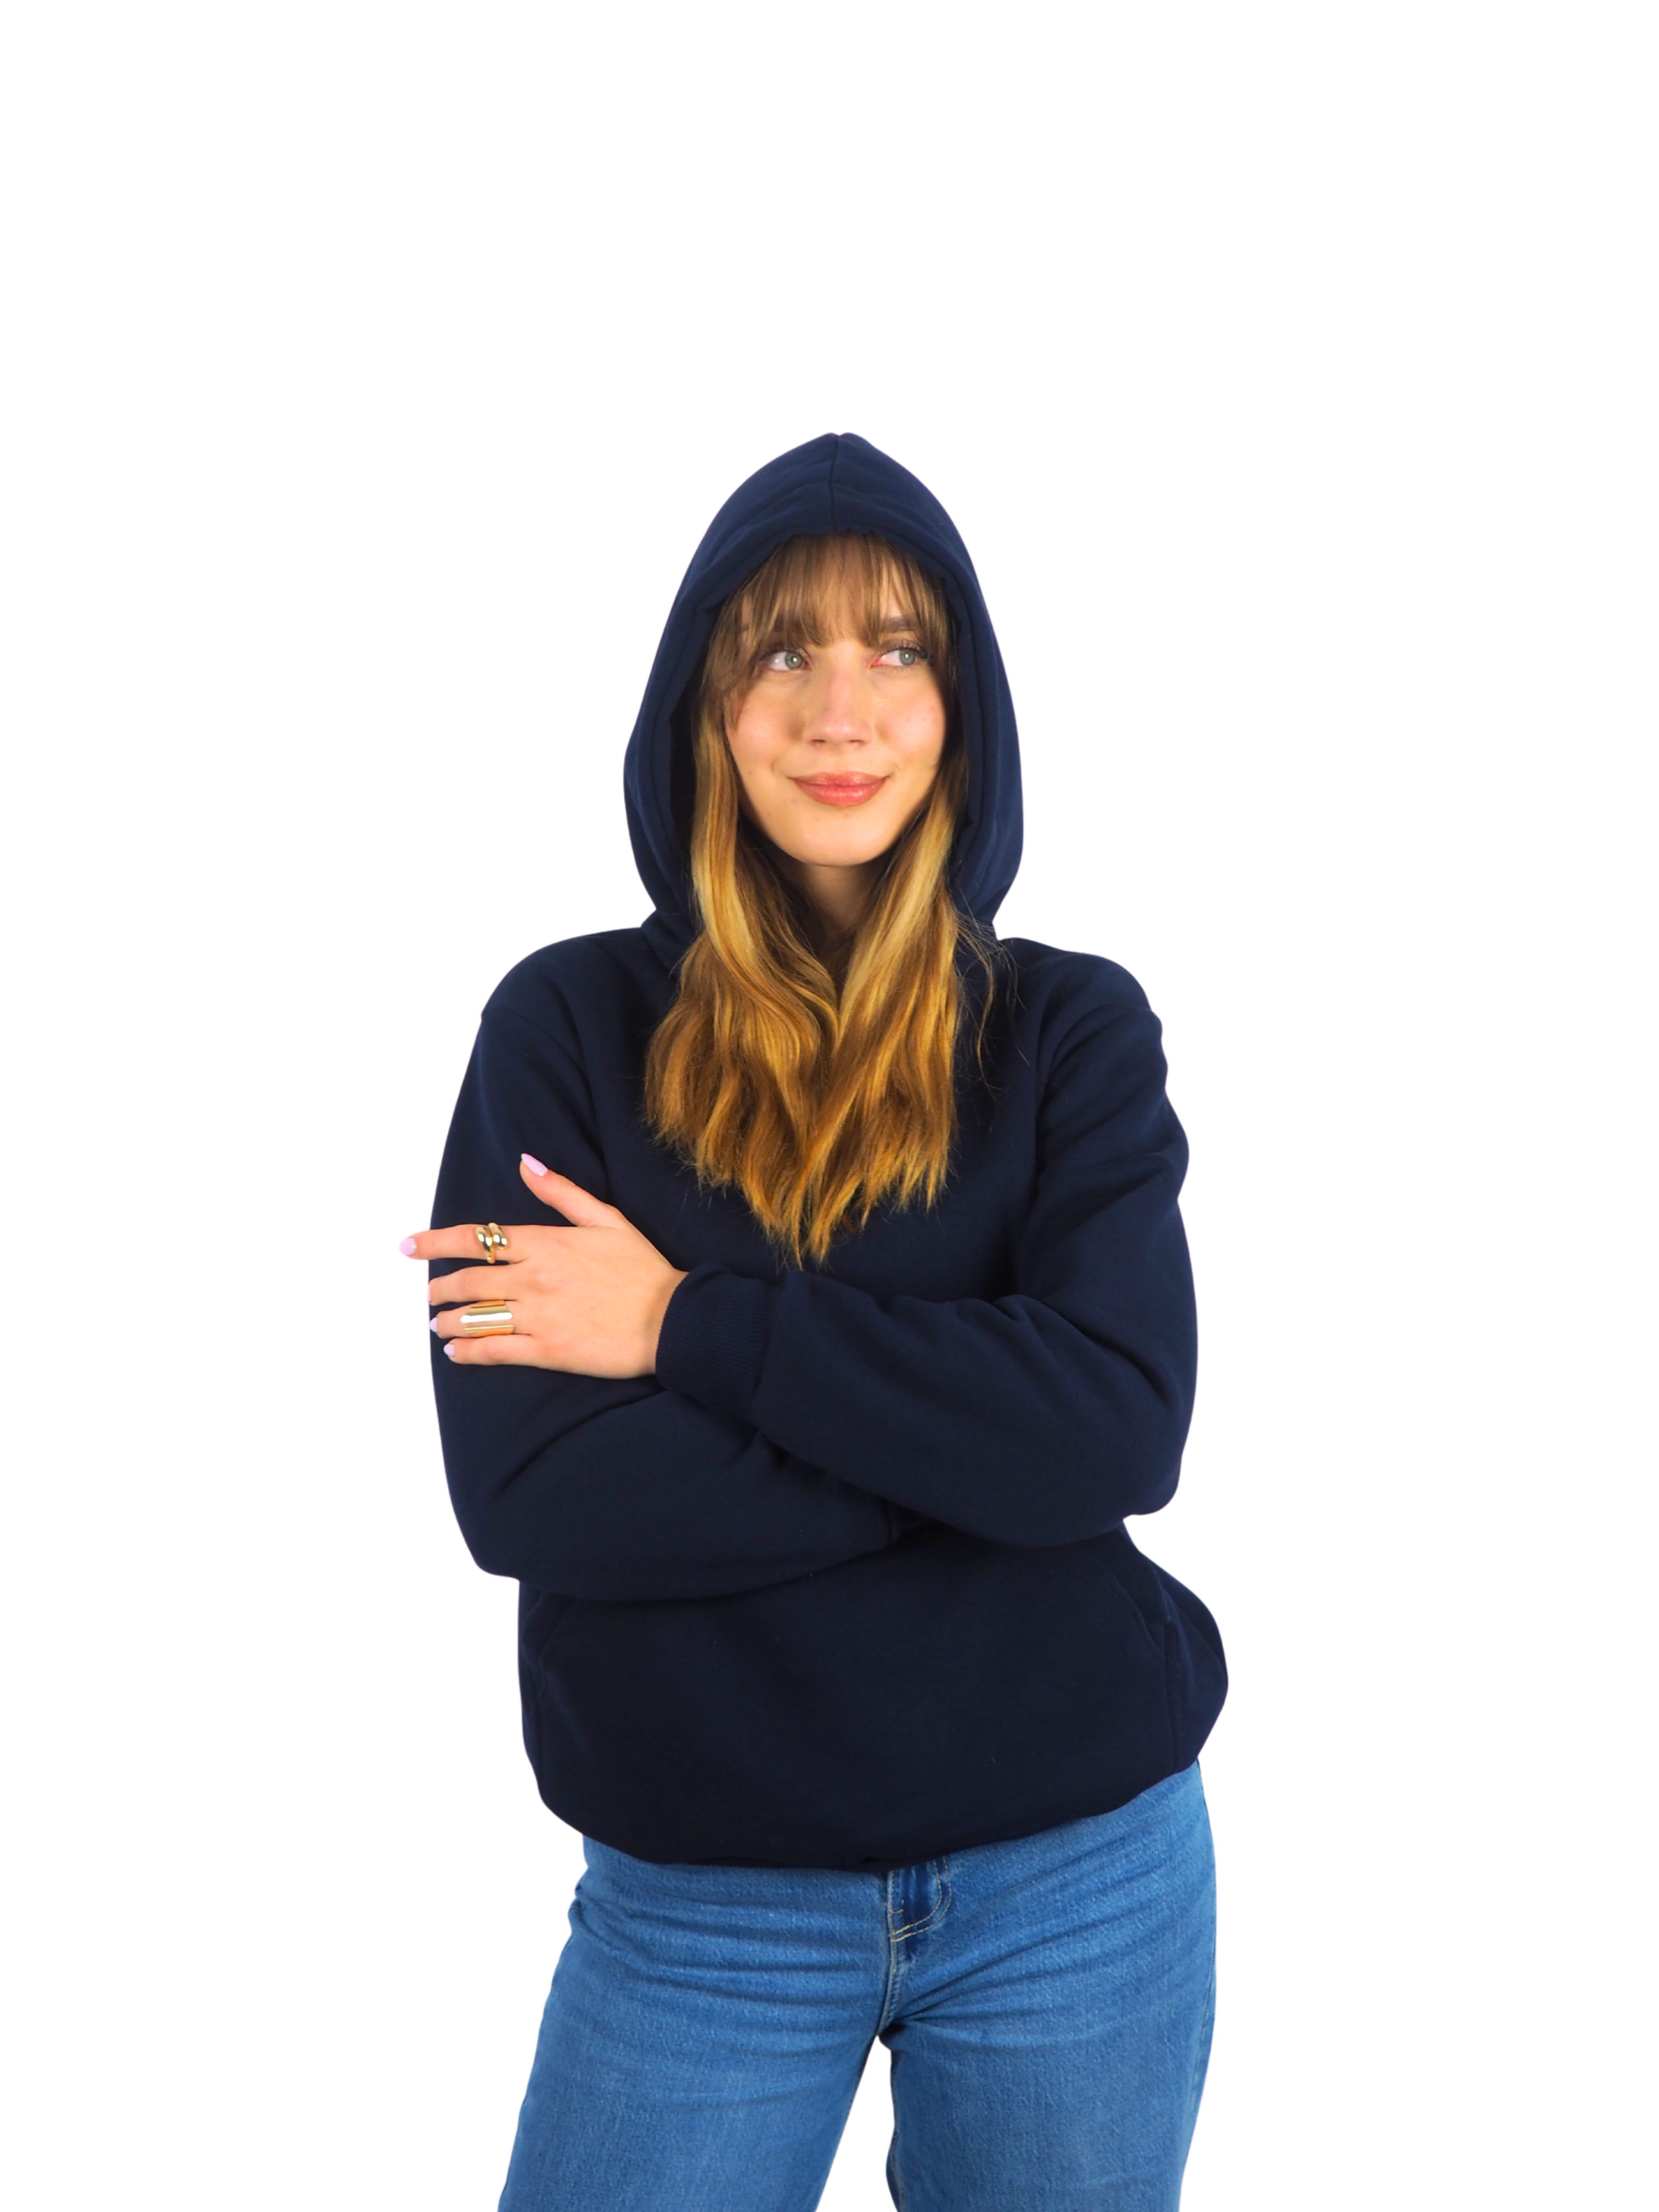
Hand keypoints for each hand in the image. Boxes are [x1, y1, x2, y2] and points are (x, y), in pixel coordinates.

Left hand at [399, 1155, 689, 1379]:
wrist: (672, 1319)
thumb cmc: (642, 1267)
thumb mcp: (606, 1218)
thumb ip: (562, 1191)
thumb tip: (525, 1162)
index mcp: (546, 1243)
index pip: (478, 1238)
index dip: (436, 1241)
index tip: (407, 1246)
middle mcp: (535, 1278)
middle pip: (469, 1280)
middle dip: (440, 1289)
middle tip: (428, 1296)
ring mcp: (539, 1316)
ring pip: (476, 1317)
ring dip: (448, 1322)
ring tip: (437, 1325)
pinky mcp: (548, 1351)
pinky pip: (495, 1351)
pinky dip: (468, 1352)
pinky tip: (456, 1353)